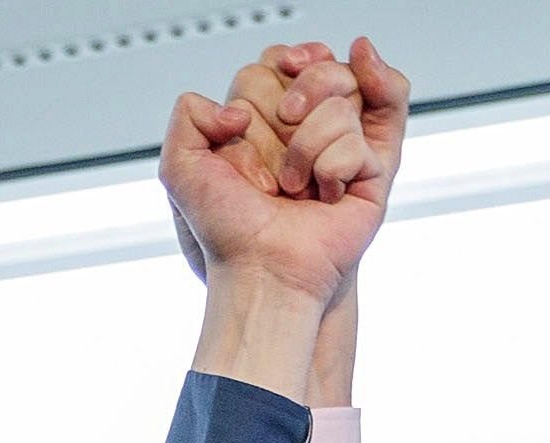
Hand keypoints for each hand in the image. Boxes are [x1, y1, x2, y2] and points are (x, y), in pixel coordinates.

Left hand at [162, 38, 407, 391]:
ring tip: (294, 186)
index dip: (279, 67)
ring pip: (340, 101)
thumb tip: (238, 111)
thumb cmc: (226, 233)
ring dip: (307, 145)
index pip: (279, 63)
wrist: (262, 272)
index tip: (268, 91)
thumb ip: (187, 113)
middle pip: (318, 67)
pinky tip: (324, 197)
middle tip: (278, 142)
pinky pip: (358, 141)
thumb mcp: (179, 168)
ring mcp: (340, 151)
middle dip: (295, 97)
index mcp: (262, 127)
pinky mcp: (370, 175)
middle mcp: (303, 133)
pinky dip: (332, 168)